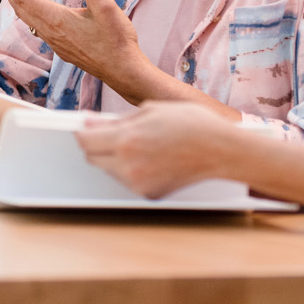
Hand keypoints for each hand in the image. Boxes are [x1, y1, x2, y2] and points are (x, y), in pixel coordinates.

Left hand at [0, 0, 153, 97]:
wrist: (123, 72)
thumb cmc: (116, 40)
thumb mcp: (104, 5)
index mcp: (55, 18)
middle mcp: (50, 32)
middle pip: (20, 7)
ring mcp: (55, 42)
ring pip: (28, 18)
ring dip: (21, 1)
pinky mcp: (62, 49)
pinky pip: (38, 27)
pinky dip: (32, 13)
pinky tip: (42, 9)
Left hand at [75, 101, 240, 197]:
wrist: (221, 150)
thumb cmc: (192, 124)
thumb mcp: (152, 110)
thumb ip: (118, 119)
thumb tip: (92, 122)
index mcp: (127, 139)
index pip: (86, 140)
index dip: (82, 132)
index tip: (85, 127)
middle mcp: (128, 164)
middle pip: (93, 157)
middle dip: (97, 145)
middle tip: (112, 133)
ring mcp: (138, 182)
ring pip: (109, 169)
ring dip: (114, 157)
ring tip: (141, 144)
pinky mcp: (148, 193)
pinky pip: (127, 180)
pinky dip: (131, 169)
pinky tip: (151, 158)